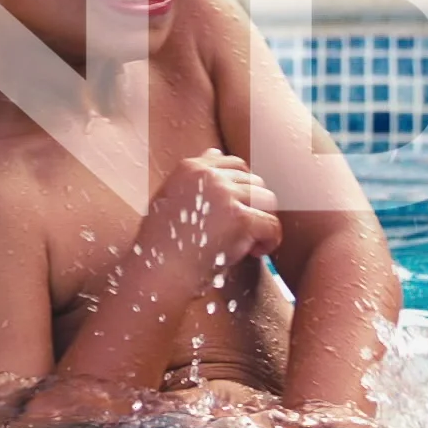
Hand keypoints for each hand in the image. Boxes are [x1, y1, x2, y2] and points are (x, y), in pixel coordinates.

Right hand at [133, 149, 281, 278]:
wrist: (156, 276)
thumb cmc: (161, 246)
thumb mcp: (169, 198)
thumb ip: (194, 177)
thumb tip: (215, 152)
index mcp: (190, 168)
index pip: (233, 165)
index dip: (241, 190)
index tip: (236, 212)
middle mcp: (209, 175)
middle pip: (254, 181)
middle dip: (253, 207)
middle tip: (242, 233)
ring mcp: (225, 195)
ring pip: (267, 200)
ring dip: (262, 221)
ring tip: (250, 242)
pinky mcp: (240, 218)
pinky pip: (272, 224)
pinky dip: (270, 241)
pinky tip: (258, 252)